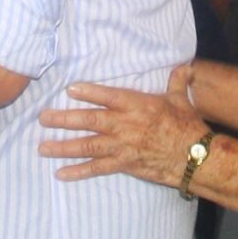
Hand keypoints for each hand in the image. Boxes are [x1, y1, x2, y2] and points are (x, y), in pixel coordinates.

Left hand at [39, 68, 207, 185]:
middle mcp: (126, 125)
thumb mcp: (181, 100)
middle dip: (64, 119)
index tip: (70, 89)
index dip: (89, 92)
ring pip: (87, 145)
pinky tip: (61, 173)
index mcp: (138, 105)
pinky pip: (97, 168)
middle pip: (89, 121)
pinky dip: (78, 172)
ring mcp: (122, 146)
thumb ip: (176, 81)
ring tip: (42, 147)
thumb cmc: (188, 126)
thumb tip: (184, 66)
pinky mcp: (124, 164)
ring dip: (63, 147)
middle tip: (43, 118)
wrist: (194, 157)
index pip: (108, 97)